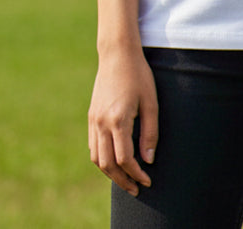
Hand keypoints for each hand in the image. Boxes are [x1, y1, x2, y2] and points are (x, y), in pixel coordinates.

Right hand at [88, 49, 158, 195]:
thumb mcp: (151, 102)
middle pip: (107, 164)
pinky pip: (93, 146)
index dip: (136, 174)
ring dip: (110, 173)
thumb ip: (150, 133)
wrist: (117, 54)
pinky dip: (102, 159)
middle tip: (136, 189)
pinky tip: (114, 161)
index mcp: (118, 120)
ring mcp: (93, 120)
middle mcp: (101, 123)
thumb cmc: (138, 75)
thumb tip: (148, 160)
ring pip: (96, 158)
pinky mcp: (91, 116)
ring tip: (125, 179)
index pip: (125, 158)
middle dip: (122, 180)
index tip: (147, 181)